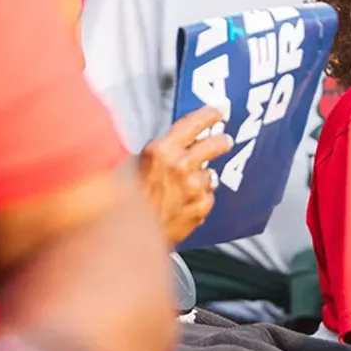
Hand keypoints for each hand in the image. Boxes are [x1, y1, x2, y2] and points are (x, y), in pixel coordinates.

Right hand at [138, 107, 234, 245]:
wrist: (127, 238)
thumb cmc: (126, 203)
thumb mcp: (131, 167)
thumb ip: (156, 154)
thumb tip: (172, 144)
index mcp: (161, 151)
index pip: (193, 124)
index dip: (209, 116)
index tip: (218, 112)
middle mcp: (181, 166)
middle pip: (213, 145)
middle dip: (221, 141)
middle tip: (225, 140)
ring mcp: (193, 188)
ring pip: (209, 175)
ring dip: (202, 178)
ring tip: (186, 187)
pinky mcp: (200, 207)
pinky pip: (207, 197)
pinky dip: (199, 198)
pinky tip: (183, 204)